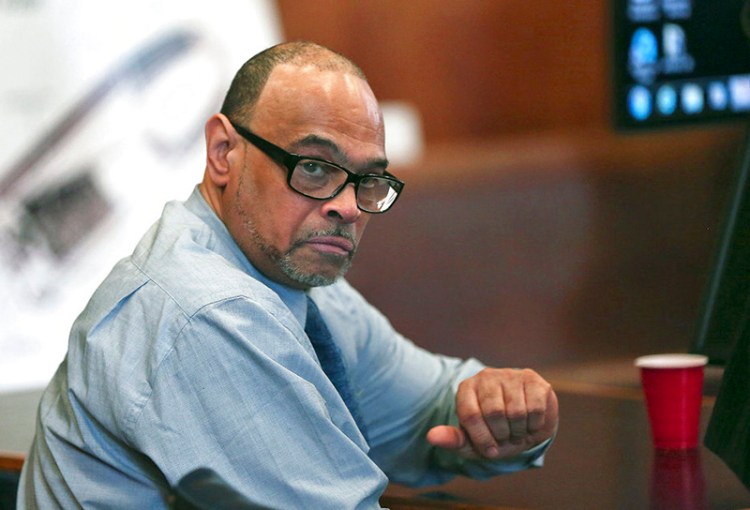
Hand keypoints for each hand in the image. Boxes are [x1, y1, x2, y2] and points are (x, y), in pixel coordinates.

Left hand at [426, 368, 557, 459]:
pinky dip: (534, 425)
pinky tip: (530, 423)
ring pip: (516, 411)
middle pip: (494, 413)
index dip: (482, 439)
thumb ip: (453, 440)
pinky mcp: (532, 378)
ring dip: (519, 431)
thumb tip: (431, 437)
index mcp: (466, 389)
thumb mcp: (472, 442)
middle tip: (505, 437)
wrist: (525, 425)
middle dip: (502, 435)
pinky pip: (535, 408)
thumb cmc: (495, 434)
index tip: (489, 450)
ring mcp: (510, 375)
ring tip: (516, 431)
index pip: (470, 415)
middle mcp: (486, 376)